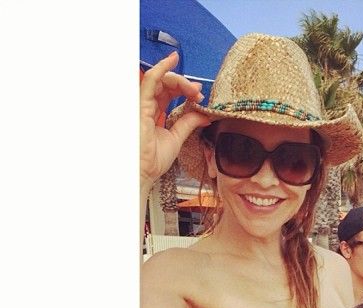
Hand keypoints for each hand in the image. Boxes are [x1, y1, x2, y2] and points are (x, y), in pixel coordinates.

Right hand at [140, 52, 209, 187]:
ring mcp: (141, 104)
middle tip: (199, 92)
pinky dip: (162, 69)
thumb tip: (204, 114)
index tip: (199, 94)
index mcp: (153, 112)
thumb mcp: (177, 138)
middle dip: (184, 84)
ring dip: (179, 80)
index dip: (184, 89)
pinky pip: (150, 81)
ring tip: (194, 89)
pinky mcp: (140, 105)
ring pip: (160, 79)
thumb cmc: (153, 160)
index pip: (168, 92)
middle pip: (165, 83)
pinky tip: (172, 61)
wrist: (143, 173)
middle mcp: (146, 105)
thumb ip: (188, 123)